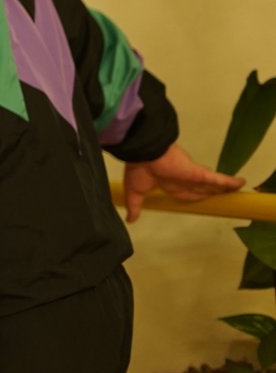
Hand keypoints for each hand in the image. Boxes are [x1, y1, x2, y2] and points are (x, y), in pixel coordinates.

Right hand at [123, 142, 244, 221]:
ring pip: (211, 185)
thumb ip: (135, 205)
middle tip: (222, 197)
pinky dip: (229, 182)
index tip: (201, 199)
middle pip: (201, 189)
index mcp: (168, 183)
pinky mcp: (199, 173)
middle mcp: (182, 180)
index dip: (193, 196)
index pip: (184, 194)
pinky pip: (218, 179)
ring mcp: (192, 176)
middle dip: (211, 193)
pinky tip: (241, 183)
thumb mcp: (134, 191)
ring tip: (236, 191)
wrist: (144, 152)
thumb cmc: (139, 169)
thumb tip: (130, 220)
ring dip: (223, 188)